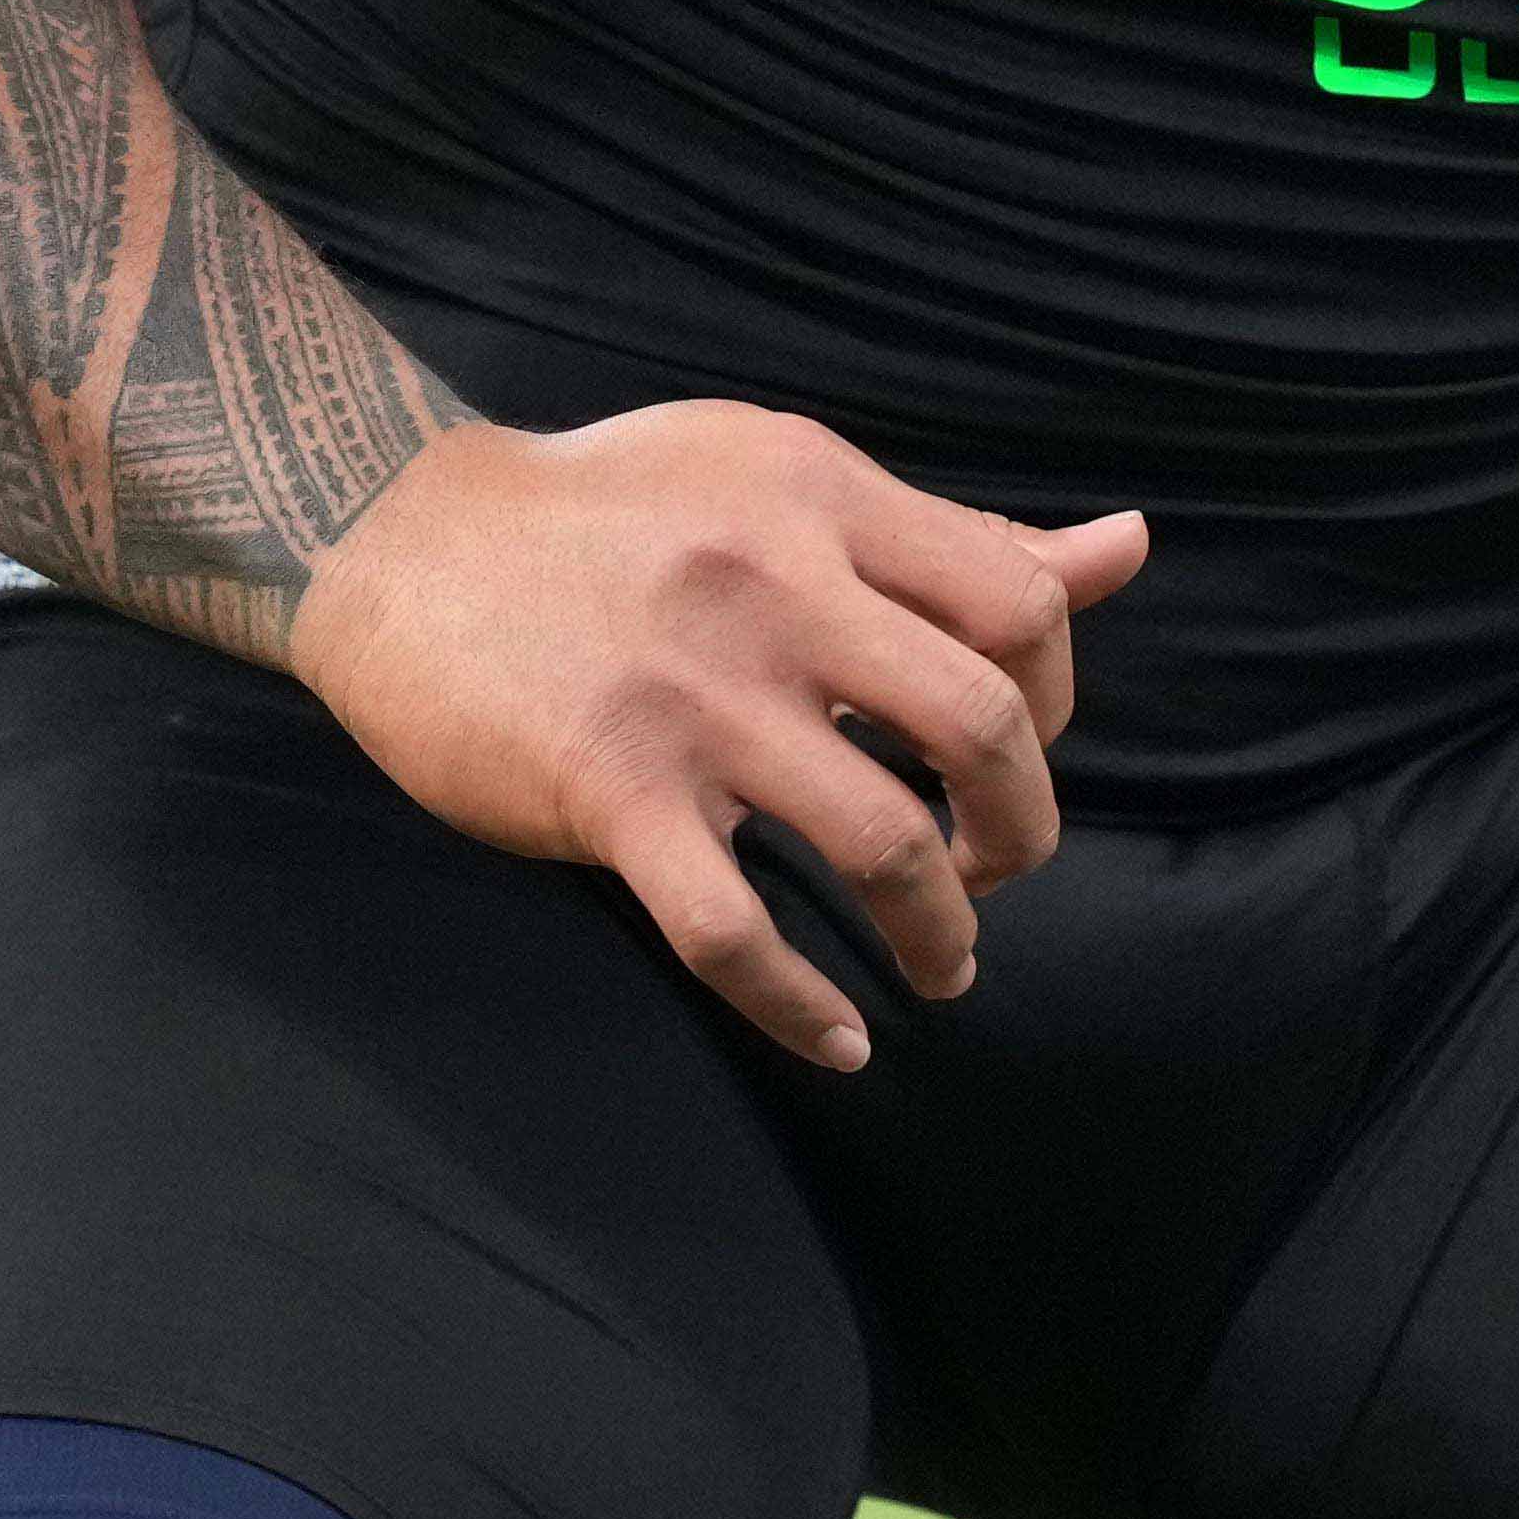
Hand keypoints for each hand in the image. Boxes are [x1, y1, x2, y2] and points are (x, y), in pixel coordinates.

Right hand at [285, 410, 1152, 1069]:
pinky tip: (840, 1039)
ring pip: (882, 844)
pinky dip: (805, 1008)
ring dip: (941, 933)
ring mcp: (690, 696)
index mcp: (825, 498)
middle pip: (983, 727)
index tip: (1012, 749)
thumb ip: (950, 535)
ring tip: (946, 966)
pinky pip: (736, 933)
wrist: (390, 532)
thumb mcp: (782, 479)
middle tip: (997, 869)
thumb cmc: (605, 513)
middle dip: (1024, 828)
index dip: (1056, 698)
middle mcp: (773, 588)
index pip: (1022, 606)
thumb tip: (1129, 550)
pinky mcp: (606, 790)